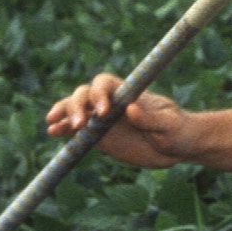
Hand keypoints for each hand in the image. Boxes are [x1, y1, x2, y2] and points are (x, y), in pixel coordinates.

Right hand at [44, 73, 191, 168]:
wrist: (176, 146)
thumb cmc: (177, 130)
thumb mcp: (170, 125)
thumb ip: (152, 118)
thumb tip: (131, 109)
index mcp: (127, 93)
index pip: (105, 83)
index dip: (99, 94)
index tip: (103, 112)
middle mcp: (111, 102)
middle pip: (84, 94)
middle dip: (77, 106)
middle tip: (78, 125)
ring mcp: (102, 119)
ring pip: (76, 109)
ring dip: (64, 114)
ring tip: (53, 125)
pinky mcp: (98, 136)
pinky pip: (76, 130)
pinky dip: (63, 129)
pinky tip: (53, 132)